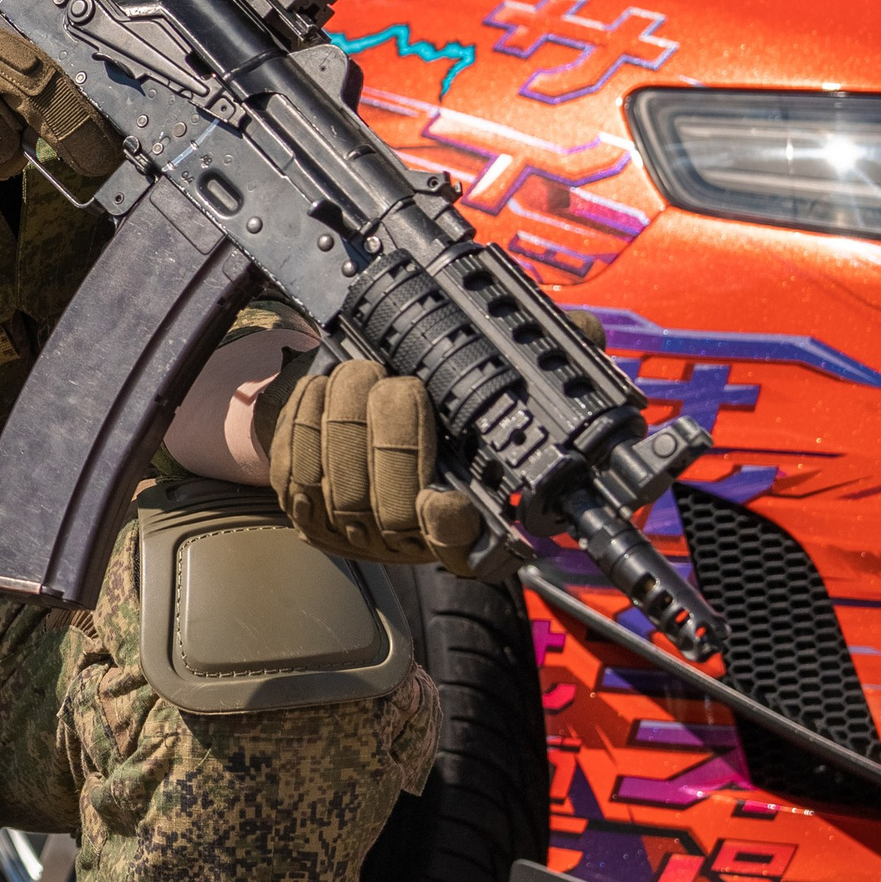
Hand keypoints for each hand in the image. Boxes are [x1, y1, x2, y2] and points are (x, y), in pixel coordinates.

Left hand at [255, 305, 604, 564]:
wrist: (352, 403)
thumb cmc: (435, 396)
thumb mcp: (492, 379)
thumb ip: (540, 360)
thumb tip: (584, 334)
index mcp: (467, 524)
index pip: (464, 547)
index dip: (452, 531)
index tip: (444, 498)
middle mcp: (408, 538)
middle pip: (392, 511)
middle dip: (392, 441)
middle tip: (397, 385)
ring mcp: (350, 528)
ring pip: (339, 488)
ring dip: (345, 420)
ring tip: (358, 374)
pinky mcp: (302, 505)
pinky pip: (296, 470)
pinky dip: (304, 422)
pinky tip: (319, 390)